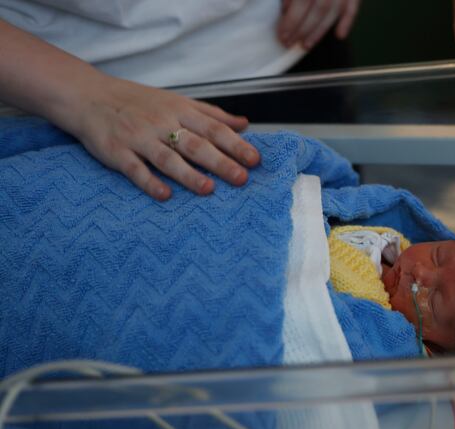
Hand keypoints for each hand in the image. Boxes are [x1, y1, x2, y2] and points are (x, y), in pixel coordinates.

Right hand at [65, 74, 259, 200]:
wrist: (87, 96)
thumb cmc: (137, 102)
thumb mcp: (176, 101)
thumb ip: (211, 114)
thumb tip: (244, 124)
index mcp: (179, 110)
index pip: (213, 128)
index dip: (235, 144)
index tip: (255, 159)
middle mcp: (161, 123)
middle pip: (195, 145)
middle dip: (220, 162)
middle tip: (241, 178)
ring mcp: (138, 138)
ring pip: (167, 158)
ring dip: (188, 175)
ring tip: (208, 190)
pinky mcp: (117, 152)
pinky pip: (135, 169)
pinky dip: (149, 182)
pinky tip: (165, 195)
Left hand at [277, 0, 360, 49]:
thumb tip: (285, 9)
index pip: (301, 2)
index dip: (291, 21)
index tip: (282, 35)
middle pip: (317, 11)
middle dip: (302, 30)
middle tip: (289, 43)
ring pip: (333, 13)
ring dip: (319, 32)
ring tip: (306, 45)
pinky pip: (353, 8)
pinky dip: (347, 22)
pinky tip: (340, 36)